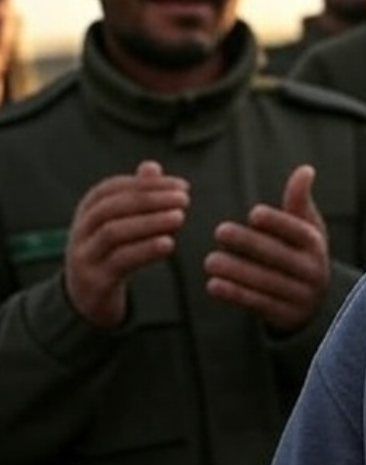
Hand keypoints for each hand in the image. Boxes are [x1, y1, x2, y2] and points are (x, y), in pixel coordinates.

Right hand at [65, 161, 188, 327]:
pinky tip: (169, 244)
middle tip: (185, 199)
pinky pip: (119, 261)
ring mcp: (84, 255)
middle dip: (150, 200)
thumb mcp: (120, 222)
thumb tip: (152, 166)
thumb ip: (136, 196)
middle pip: (112, 207)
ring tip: (180, 217)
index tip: (183, 186)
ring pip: (113, 233)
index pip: (115, 188)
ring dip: (149, 223)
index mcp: (88, 210)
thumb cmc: (111, 251)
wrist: (86, 298)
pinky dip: (145, 250)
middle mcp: (81, 229)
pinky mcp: (94, 280)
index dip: (149, 184)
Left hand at [205, 165, 329, 334]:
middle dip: (249, 243)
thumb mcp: (307, 229)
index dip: (277, 222)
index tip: (253, 214)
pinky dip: (235, 295)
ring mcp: (300, 295)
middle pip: (278, 255)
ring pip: (265, 281)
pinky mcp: (286, 316)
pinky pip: (258, 304)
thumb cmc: (303, 254)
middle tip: (220, 231)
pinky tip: (213, 285)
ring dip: (236, 271)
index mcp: (315, 244)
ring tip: (210, 261)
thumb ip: (299, 201)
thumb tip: (305, 170)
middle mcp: (312, 270)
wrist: (318, 303)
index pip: (297, 231)